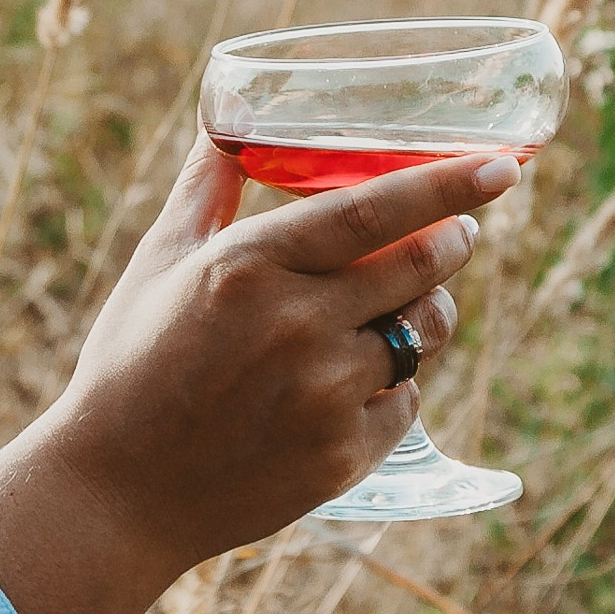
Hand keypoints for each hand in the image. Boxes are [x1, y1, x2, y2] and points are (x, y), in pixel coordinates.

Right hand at [0, 134, 522, 613]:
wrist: (115, 492)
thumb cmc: (130, 366)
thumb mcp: (158, 264)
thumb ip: (205, 189)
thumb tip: (228, 121)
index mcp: (247, 266)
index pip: (373, 210)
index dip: (446, 183)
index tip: (500, 166)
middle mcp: (294, 325)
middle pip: (419, 267)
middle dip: (451, 242)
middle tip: (455, 233)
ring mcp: (323, 394)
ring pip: (421, 334)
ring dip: (424, 313)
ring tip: (392, 312)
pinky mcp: (341, 455)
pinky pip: (405, 401)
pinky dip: (390, 386)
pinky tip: (347, 387)